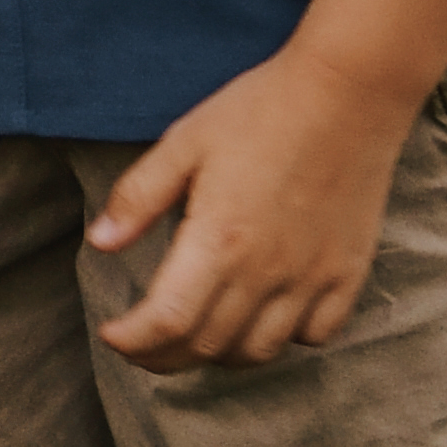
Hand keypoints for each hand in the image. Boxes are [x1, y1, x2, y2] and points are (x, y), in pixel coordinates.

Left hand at [86, 43, 418, 369]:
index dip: (133, 341)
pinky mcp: (347, 273)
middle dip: (162, 356)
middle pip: (206, 346)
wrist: (348, 91)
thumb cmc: (260, 110)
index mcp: (219, 240)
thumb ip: (139, 197)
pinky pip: (316, 335)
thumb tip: (99, 242)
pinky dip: (284, 339)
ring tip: (196, 334)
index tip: (113, 334)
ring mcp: (311, 277)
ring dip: (218, 354)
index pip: (168, 322)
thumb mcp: (185, 142)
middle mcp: (266, 271)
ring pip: (258, 352)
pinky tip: (264, 317)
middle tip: (141, 343)